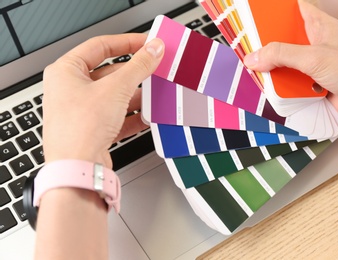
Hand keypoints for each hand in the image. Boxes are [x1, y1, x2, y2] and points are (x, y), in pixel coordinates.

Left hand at [42, 34, 163, 167]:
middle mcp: (70, 90)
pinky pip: (117, 115)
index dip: (126, 42)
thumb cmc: (80, 130)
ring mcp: (82, 111)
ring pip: (115, 95)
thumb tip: (153, 50)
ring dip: (136, 95)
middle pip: (109, 72)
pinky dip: (133, 115)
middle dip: (135, 72)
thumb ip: (138, 66)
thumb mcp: (116, 89)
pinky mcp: (93, 129)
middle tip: (155, 68)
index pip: (100, 47)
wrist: (78, 169)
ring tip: (155, 92)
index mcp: (66, 71)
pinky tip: (148, 115)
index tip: (147, 43)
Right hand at [244, 0, 337, 137]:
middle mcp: (315, 44)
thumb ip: (282, 55)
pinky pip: (291, 83)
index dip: (276, 12)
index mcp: (319, 26)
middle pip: (284, 40)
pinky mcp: (313, 85)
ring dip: (274, 70)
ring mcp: (314, 65)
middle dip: (268, 47)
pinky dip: (282, 87)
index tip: (256, 17)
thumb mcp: (314, 56)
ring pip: (285, 64)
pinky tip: (275, 89)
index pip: (294, 11)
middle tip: (251, 49)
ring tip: (259, 71)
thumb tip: (255, 57)